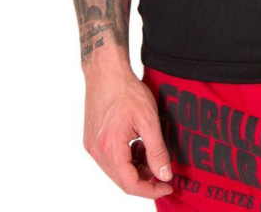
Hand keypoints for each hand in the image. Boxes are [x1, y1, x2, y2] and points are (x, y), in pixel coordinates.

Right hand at [83, 67, 173, 197]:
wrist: (106, 72)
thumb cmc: (126, 91)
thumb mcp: (148, 120)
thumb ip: (157, 151)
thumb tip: (165, 175)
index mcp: (110, 149)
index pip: (131, 184)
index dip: (151, 189)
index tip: (168, 185)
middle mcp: (97, 152)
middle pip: (122, 180)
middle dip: (145, 179)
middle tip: (163, 170)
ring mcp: (92, 146)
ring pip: (116, 171)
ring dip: (135, 168)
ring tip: (150, 151)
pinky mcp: (92, 139)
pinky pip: (109, 159)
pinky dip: (125, 159)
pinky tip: (137, 144)